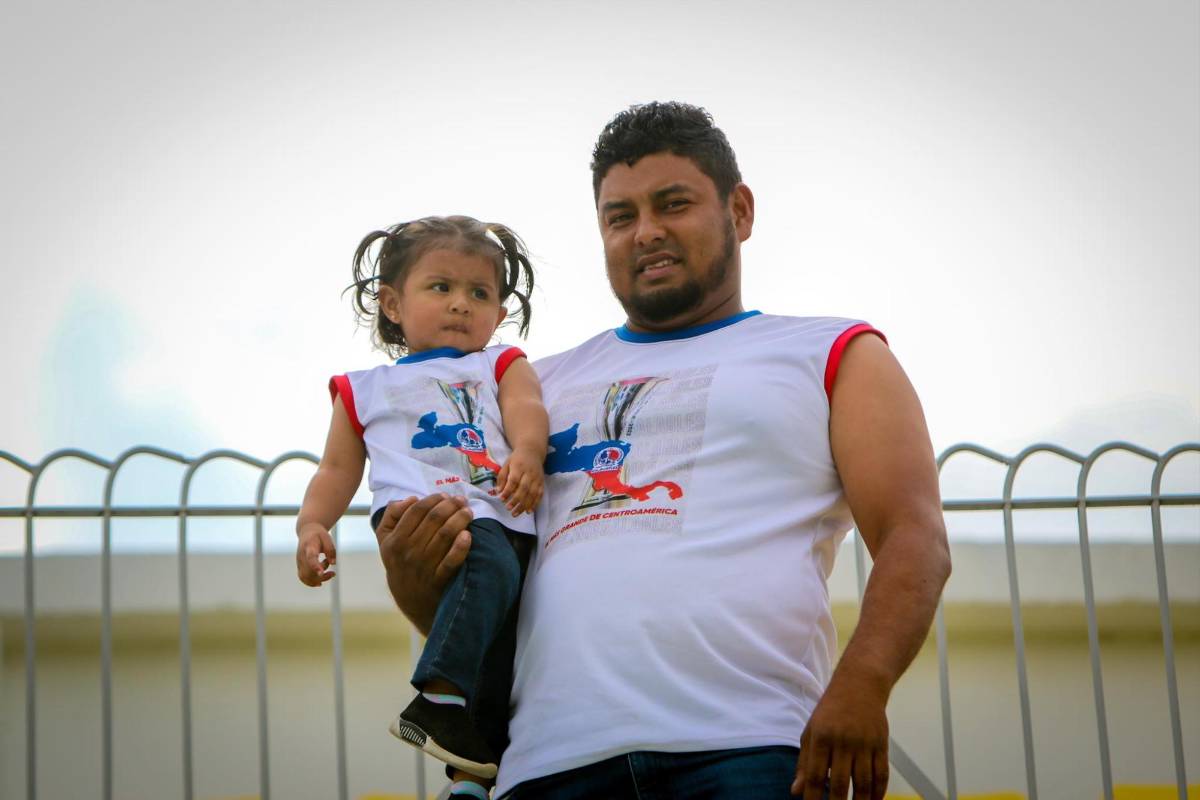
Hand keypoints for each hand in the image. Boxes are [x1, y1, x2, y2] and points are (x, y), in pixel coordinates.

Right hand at [296, 523, 336, 585]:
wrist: (307, 531)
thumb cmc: (319, 535)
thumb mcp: (327, 538)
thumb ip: (331, 550)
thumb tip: (333, 563)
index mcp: (309, 547)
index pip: (310, 558)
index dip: (315, 566)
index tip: (321, 573)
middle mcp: (301, 556)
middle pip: (308, 571)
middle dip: (321, 576)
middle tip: (333, 573)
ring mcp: (299, 562)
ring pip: (305, 577)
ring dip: (318, 580)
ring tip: (330, 574)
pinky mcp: (299, 566)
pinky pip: (303, 578)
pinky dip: (312, 582)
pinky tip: (320, 581)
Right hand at [374, 494, 473, 632]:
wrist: (410, 599)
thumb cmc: (400, 561)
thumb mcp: (386, 540)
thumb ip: (392, 515)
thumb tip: (411, 499)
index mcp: (395, 540)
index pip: (417, 510)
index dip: (434, 499)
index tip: (445, 495)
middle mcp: (408, 552)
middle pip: (434, 519)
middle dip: (451, 505)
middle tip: (461, 500)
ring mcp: (424, 567)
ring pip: (445, 535)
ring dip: (460, 519)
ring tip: (468, 512)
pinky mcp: (438, 580)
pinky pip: (452, 561)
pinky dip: (461, 547)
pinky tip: (468, 535)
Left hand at [496, 448, 544, 514]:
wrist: (532, 451)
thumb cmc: (516, 459)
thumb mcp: (506, 464)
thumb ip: (502, 477)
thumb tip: (498, 491)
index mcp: (519, 467)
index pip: (514, 480)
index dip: (508, 491)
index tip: (502, 499)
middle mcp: (529, 473)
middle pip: (524, 488)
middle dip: (516, 500)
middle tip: (508, 508)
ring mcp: (537, 478)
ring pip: (532, 493)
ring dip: (524, 505)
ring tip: (515, 513)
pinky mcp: (542, 483)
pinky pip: (539, 495)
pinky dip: (535, 504)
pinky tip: (528, 511)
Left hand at [793, 668, 889, 798]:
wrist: (860, 685)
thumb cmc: (830, 711)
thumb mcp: (811, 731)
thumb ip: (804, 762)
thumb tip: (796, 791)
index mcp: (821, 738)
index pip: (816, 775)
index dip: (813, 797)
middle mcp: (843, 741)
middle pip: (841, 783)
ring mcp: (865, 744)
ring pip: (864, 782)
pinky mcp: (882, 745)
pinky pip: (882, 774)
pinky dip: (879, 792)